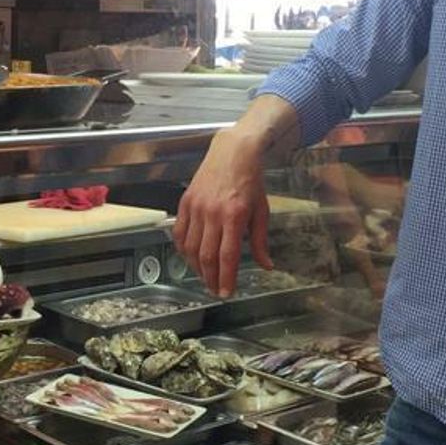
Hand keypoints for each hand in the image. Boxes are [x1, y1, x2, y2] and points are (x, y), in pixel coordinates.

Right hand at [173, 125, 274, 295]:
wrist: (233, 151)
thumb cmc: (251, 180)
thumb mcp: (262, 210)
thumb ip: (260, 240)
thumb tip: (266, 265)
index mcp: (235, 215)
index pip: (227, 255)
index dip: (226, 278)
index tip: (227, 292)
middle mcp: (212, 213)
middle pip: (206, 255)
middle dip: (210, 278)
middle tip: (215, 290)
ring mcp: (196, 207)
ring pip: (190, 247)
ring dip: (196, 267)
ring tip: (205, 277)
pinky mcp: (185, 202)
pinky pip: (179, 232)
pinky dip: (182, 249)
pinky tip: (189, 257)